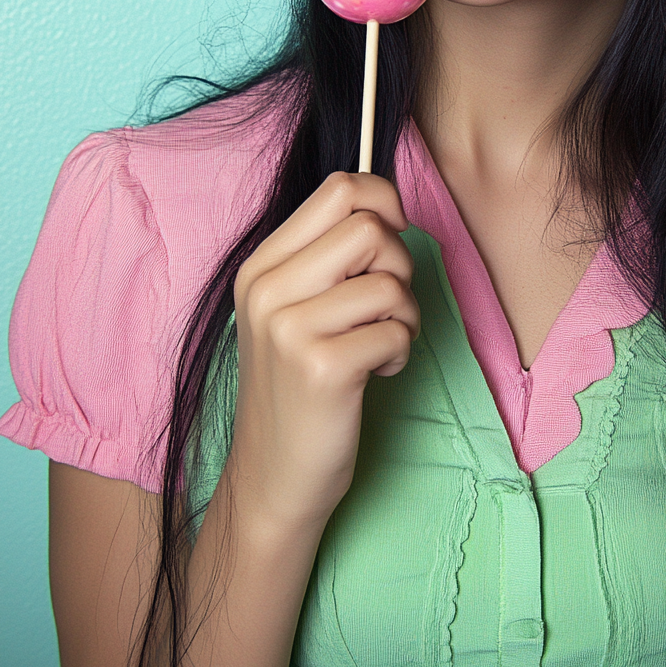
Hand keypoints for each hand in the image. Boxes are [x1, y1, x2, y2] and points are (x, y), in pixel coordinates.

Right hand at [230, 171, 419, 531]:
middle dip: (398, 264)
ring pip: (390, 280)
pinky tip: (375, 374)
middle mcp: (267, 290)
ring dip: (404, 315)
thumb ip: (327, 255)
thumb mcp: (295, 309)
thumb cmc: (299, 387)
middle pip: (370, 226)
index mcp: (261, 266)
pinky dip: (400, 353)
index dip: (384, 203)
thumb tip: (388, 204)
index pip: (339, 189)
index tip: (390, 241)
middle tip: (385, 306)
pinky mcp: (322, 369)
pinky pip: (397, 332)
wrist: (274, 477)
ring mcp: (289, 329)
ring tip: (379, 344)